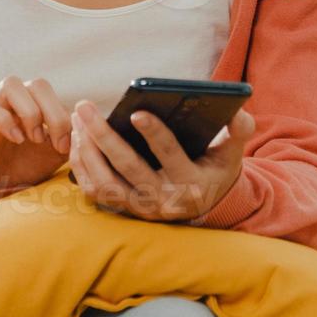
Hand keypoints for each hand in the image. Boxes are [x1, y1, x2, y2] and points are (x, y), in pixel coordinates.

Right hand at [0, 76, 73, 195]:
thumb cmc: (25, 165)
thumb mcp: (55, 154)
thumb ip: (71, 139)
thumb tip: (86, 126)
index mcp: (37, 104)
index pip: (57, 95)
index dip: (64, 117)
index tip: (64, 146)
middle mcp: (17, 100)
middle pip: (38, 84)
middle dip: (52, 112)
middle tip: (51, 142)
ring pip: (11, 83)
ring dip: (29, 111)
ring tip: (33, 138)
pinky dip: (3, 119)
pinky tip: (15, 139)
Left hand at [67, 99, 255, 221]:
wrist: (205, 205)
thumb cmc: (215, 170)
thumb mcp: (232, 154)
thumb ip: (238, 132)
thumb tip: (238, 111)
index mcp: (190, 182)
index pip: (169, 155)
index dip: (153, 133)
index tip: (135, 112)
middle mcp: (163, 199)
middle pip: (127, 167)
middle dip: (102, 136)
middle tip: (85, 107)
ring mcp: (141, 207)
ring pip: (104, 182)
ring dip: (86, 151)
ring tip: (78, 121)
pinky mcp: (125, 209)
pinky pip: (95, 190)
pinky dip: (81, 166)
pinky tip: (77, 140)